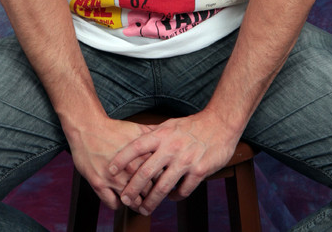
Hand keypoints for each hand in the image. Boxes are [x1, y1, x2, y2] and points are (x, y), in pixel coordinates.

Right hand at [67, 115, 153, 209]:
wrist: (88, 127)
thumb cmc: (112, 129)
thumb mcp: (137, 128)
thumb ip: (154, 134)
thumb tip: (168, 133)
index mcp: (142, 156)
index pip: (160, 177)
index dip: (162, 181)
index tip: (160, 182)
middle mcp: (130, 169)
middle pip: (149, 192)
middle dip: (151, 195)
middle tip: (149, 194)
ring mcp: (115, 179)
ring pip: (133, 202)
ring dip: (136, 202)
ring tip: (136, 198)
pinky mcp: (99, 184)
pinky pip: (114, 205)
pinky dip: (118, 204)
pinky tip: (119, 197)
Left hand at [108, 111, 239, 214]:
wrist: (220, 124)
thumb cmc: (192, 125)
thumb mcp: (170, 125)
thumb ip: (154, 135)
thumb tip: (135, 143)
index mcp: (162, 134)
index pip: (136, 146)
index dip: (122, 158)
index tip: (111, 170)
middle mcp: (172, 147)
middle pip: (146, 171)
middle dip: (132, 188)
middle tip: (124, 199)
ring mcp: (185, 160)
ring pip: (163, 187)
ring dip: (151, 201)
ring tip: (144, 209)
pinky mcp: (199, 171)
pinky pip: (183, 190)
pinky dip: (175, 197)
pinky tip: (171, 197)